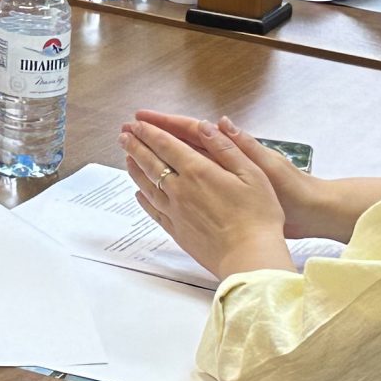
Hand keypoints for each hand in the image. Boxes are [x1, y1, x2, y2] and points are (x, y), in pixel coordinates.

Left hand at [120, 115, 293, 279]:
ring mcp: (176, 211)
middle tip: (124, 135)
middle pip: (151, 163)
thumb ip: (226, 148)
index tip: (137, 124)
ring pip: (147, 185)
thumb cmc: (257, 216)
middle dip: (135, 146)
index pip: (166, 145)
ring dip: (135, 169)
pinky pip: (153, 210)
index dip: (149, 132)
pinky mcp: (177, 230)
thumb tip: (205, 126)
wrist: (249, 256)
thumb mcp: (252, 173)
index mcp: (198, 171)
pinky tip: (139, 194)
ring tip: (127, 157)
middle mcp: (181, 190)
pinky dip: (143, 199)